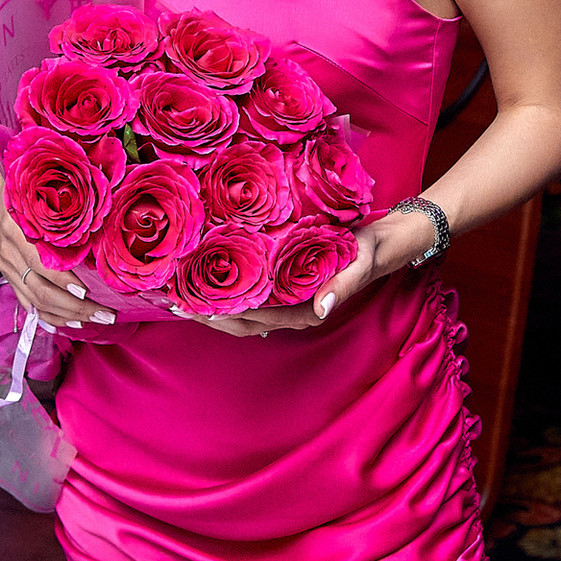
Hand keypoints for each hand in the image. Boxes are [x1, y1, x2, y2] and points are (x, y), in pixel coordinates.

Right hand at [0, 168, 116, 329]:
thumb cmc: (28, 191)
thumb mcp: (45, 194)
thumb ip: (68, 211)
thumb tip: (107, 223)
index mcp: (18, 228)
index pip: (39, 263)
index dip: (63, 280)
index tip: (87, 291)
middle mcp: (10, 252)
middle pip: (41, 290)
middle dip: (75, 307)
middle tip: (106, 314)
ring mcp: (7, 267)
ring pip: (35, 302)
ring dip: (67, 316)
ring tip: (95, 320)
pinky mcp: (9, 276)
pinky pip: (27, 303)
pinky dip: (48, 317)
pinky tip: (69, 324)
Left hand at [170, 206, 436, 338]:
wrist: (385, 241)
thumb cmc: (370, 250)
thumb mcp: (360, 263)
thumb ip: (343, 285)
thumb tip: (322, 310)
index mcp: (306, 310)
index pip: (257, 318)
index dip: (225, 315)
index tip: (197, 306)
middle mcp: (293, 308)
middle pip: (243, 320)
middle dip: (210, 313)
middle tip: (175, 302)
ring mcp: (288, 296)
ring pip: (244, 309)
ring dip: (215, 304)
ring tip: (183, 293)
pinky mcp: (287, 280)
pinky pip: (253, 292)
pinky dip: (230, 288)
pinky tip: (210, 276)